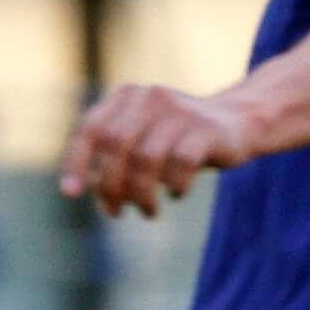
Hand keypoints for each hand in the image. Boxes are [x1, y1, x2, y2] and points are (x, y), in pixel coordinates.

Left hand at [58, 82, 248, 217]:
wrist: (237, 122)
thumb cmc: (177, 139)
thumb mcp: (141, 139)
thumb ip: (110, 157)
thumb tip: (76, 189)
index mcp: (127, 97)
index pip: (91, 128)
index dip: (76, 161)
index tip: (71, 193)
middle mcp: (150, 97)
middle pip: (115, 144)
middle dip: (110, 185)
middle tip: (115, 212)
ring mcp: (179, 111)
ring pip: (146, 158)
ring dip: (142, 194)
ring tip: (148, 211)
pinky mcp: (206, 128)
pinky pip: (181, 164)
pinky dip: (175, 186)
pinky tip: (177, 194)